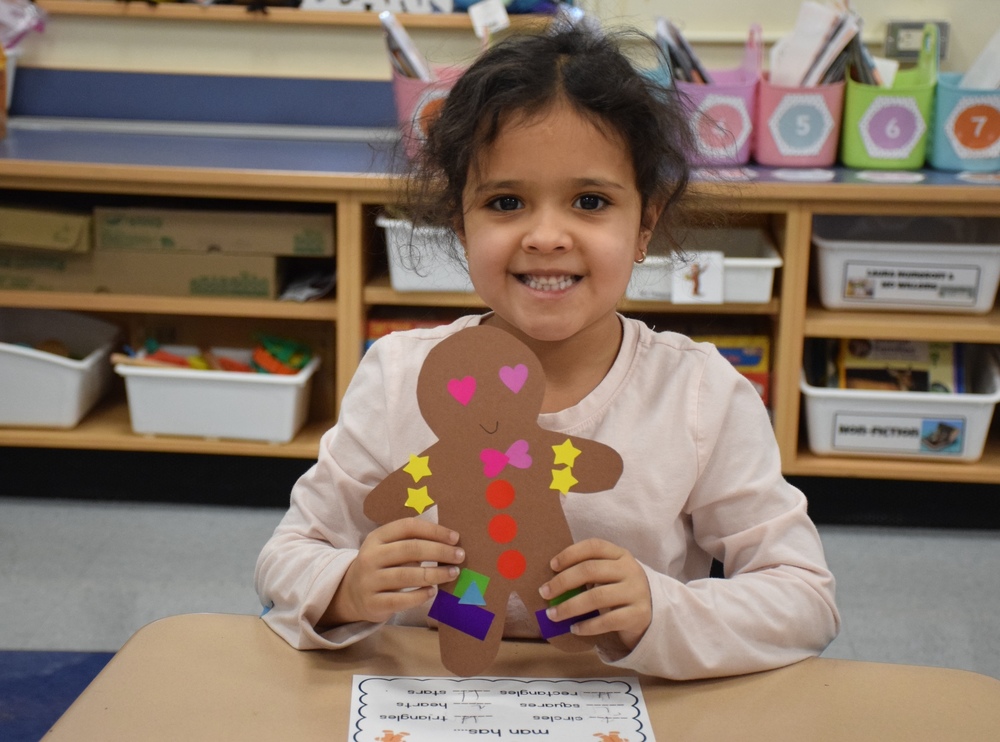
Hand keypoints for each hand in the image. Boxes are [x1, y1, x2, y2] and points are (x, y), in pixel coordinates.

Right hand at [321, 518, 464, 627]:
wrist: (351, 594)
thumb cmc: (381, 566)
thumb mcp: (388, 548)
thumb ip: (411, 542)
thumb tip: (450, 543)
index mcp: (377, 537)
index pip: (408, 526)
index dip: (434, 530)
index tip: (455, 537)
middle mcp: (370, 556)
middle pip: (410, 549)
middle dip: (439, 551)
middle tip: (460, 556)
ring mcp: (369, 580)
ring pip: (407, 575)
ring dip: (435, 574)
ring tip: (453, 573)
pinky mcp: (373, 603)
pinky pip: (401, 599)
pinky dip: (421, 595)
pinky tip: (433, 591)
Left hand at [538, 538, 650, 650]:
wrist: (651, 613)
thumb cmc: (619, 590)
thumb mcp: (609, 575)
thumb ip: (588, 572)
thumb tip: (550, 583)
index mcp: (620, 555)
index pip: (593, 546)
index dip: (570, 553)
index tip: (552, 565)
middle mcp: (630, 570)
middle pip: (591, 570)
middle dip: (563, 581)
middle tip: (544, 592)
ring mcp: (636, 592)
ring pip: (597, 597)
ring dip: (569, 607)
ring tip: (553, 615)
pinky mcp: (638, 615)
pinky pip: (608, 620)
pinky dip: (587, 626)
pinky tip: (574, 629)